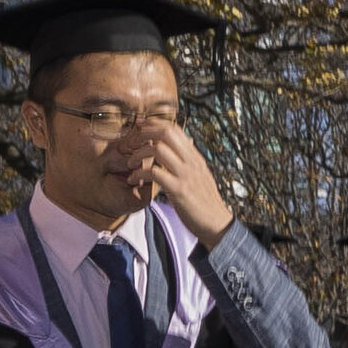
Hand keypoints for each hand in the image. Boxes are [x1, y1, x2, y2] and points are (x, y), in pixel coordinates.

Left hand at [109, 118, 233, 241]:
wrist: (216, 222)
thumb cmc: (205, 202)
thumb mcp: (200, 175)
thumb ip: (188, 161)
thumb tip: (182, 149)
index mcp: (195, 157)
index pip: (174, 129)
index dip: (154, 125)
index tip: (140, 129)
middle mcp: (191, 161)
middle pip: (166, 132)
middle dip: (145, 132)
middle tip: (132, 143)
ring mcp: (185, 175)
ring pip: (158, 149)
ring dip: (139, 153)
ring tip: (131, 163)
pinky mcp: (178, 190)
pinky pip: (154, 173)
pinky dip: (139, 173)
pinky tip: (134, 179)